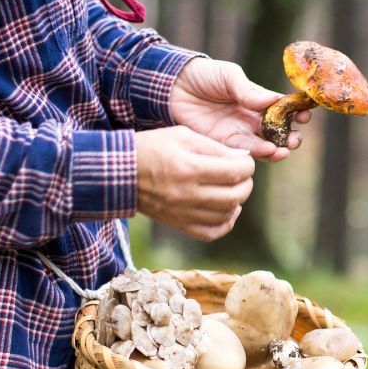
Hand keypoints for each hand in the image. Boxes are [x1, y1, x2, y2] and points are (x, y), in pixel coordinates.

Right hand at [134, 126, 254, 241]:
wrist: (120, 173)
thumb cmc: (151, 148)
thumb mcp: (182, 136)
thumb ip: (214, 147)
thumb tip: (242, 158)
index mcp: (189, 168)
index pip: (234, 172)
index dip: (247, 165)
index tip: (244, 161)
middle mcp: (187, 194)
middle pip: (235, 196)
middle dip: (246, 184)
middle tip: (242, 175)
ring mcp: (183, 213)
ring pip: (226, 215)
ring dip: (237, 201)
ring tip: (232, 189)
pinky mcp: (179, 224)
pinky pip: (212, 232)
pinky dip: (225, 222)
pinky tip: (226, 210)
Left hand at [170, 58, 310, 161]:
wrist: (172, 86)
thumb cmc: (203, 75)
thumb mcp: (229, 76)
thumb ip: (249, 90)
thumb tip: (274, 100)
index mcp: (257, 99)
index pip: (282, 109)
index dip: (296, 113)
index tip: (304, 115)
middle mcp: (251, 118)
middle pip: (277, 132)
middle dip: (289, 137)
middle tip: (294, 139)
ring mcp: (238, 132)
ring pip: (264, 145)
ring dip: (277, 149)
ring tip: (283, 150)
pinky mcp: (224, 144)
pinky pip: (244, 152)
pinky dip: (258, 154)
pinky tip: (267, 152)